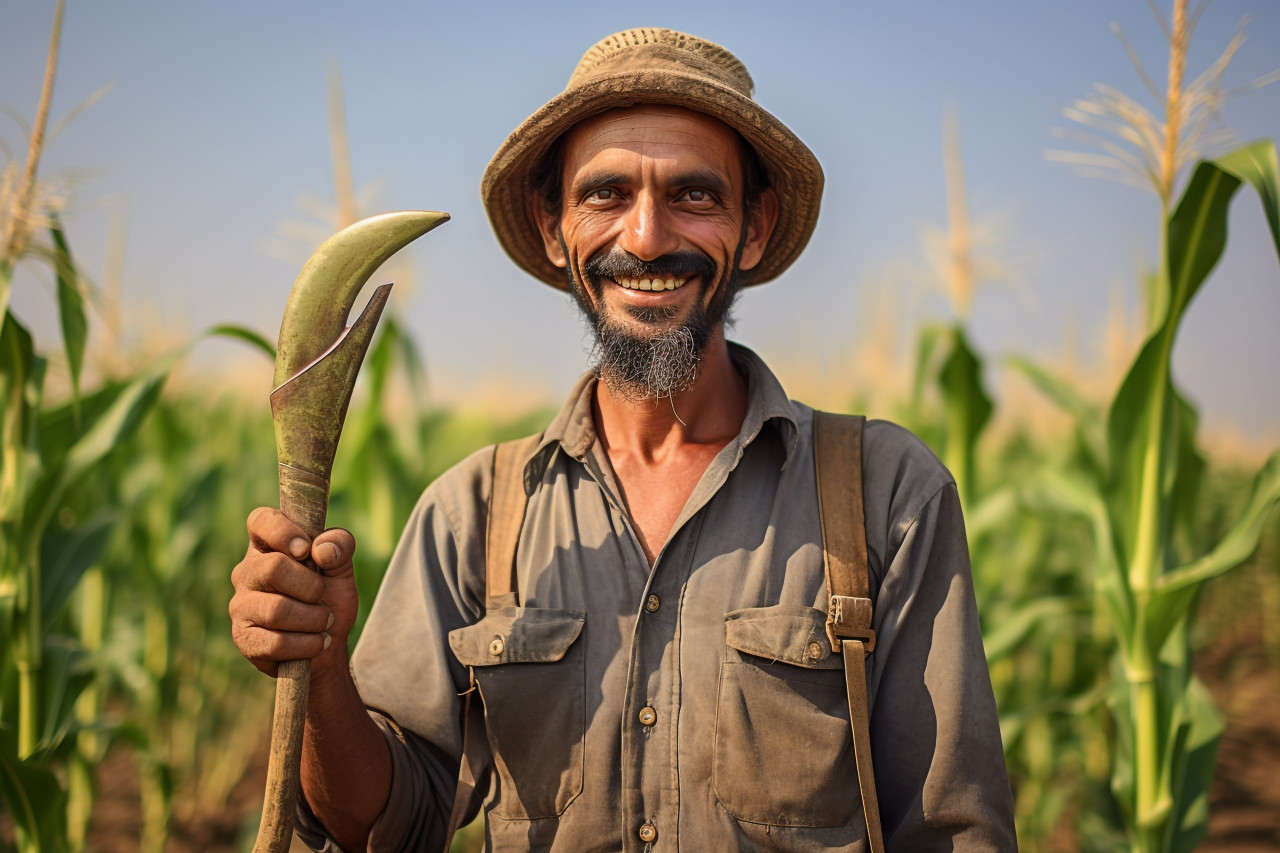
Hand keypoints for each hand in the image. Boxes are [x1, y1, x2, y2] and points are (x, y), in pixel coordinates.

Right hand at [230, 507, 358, 678]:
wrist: (326, 643)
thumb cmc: (328, 597)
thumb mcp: (342, 568)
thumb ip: (340, 546)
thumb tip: (322, 549)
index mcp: (267, 545)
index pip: (260, 520)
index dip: (283, 531)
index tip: (306, 550)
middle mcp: (247, 572)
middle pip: (273, 567)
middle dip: (312, 586)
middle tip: (323, 597)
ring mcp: (240, 605)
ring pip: (276, 610)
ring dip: (314, 619)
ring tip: (324, 622)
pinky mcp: (243, 638)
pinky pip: (276, 642)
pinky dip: (307, 644)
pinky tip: (316, 642)